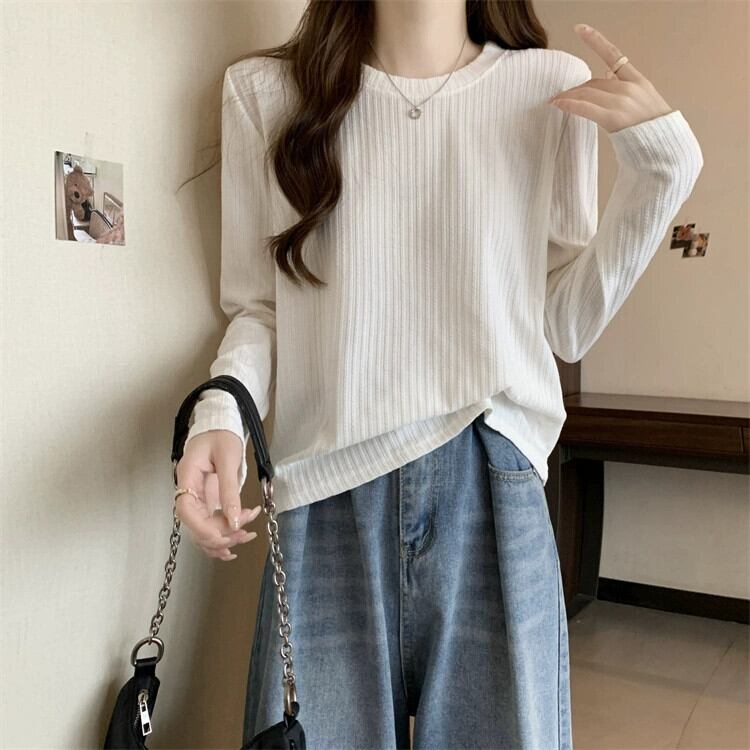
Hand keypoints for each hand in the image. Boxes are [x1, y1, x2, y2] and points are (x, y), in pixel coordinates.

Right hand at [174, 430, 261, 561]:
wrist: (221, 427)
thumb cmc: (221, 436)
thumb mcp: (227, 458)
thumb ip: (229, 489)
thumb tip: (233, 519)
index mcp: (187, 476)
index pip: (185, 510)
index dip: (200, 528)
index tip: (220, 537)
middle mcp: (189, 490)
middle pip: (196, 523)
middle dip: (219, 534)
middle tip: (244, 533)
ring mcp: (198, 497)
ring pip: (204, 526)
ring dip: (224, 535)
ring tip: (247, 533)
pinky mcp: (208, 500)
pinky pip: (213, 521)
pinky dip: (226, 530)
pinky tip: (241, 533)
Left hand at [548, 23, 672, 133]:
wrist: (666, 148)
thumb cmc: (654, 131)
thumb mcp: (645, 101)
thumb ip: (626, 88)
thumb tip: (608, 75)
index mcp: (638, 80)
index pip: (613, 55)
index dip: (595, 41)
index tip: (580, 29)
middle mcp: (629, 87)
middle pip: (594, 82)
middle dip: (575, 89)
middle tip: (560, 96)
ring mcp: (622, 102)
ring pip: (588, 93)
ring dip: (568, 97)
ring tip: (555, 101)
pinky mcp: (614, 117)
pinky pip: (586, 108)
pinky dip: (570, 104)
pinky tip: (558, 103)